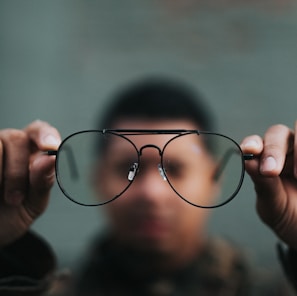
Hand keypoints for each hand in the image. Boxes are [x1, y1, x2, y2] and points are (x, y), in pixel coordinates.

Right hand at [0, 120, 60, 246]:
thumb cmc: (11, 216)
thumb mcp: (33, 203)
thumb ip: (43, 181)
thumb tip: (50, 158)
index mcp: (30, 153)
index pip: (39, 131)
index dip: (45, 134)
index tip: (50, 147)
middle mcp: (7, 147)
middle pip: (16, 138)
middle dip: (18, 170)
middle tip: (15, 198)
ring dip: (4, 174)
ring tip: (2, 199)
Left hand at [241, 122, 296, 249]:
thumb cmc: (288, 217)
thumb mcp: (273, 205)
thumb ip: (263, 184)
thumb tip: (248, 161)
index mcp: (266, 161)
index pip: (256, 143)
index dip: (252, 143)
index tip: (250, 151)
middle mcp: (286, 152)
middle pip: (278, 132)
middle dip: (274, 149)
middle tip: (271, 171)